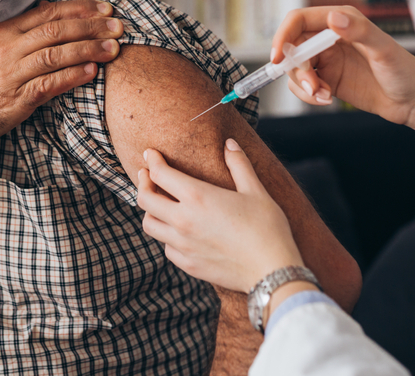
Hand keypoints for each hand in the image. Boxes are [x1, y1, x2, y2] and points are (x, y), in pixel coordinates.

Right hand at [0, 0, 122, 168]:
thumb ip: (19, 35)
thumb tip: (52, 19)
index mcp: (3, 32)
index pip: (48, 13)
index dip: (80, 9)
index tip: (105, 8)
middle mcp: (7, 49)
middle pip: (57, 30)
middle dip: (93, 27)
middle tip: (119, 26)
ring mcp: (10, 75)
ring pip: (56, 55)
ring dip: (89, 50)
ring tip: (114, 49)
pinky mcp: (14, 101)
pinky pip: (48, 85)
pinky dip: (72, 76)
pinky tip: (92, 72)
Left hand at [137, 139, 303, 292]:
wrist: (272, 271)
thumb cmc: (267, 228)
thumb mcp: (255, 191)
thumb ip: (239, 164)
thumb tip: (229, 143)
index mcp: (197, 196)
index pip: (160, 174)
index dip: (152, 160)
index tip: (150, 154)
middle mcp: (183, 220)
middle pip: (145, 199)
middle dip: (142, 182)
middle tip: (146, 174)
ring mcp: (182, 245)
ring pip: (149, 225)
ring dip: (150, 211)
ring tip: (158, 203)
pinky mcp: (187, 265)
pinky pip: (166, 247)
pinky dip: (166, 235)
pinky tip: (177, 230)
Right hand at [271, 7, 414, 152]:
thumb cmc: (406, 71)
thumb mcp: (383, 50)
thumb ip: (358, 31)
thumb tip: (333, 18)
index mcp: (341, 21)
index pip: (299, 20)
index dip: (283, 36)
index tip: (278, 58)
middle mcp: (329, 37)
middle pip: (292, 47)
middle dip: (295, 68)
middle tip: (312, 85)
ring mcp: (327, 60)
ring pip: (295, 69)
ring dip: (302, 85)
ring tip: (323, 96)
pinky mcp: (327, 80)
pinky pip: (303, 86)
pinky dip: (308, 95)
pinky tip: (327, 99)